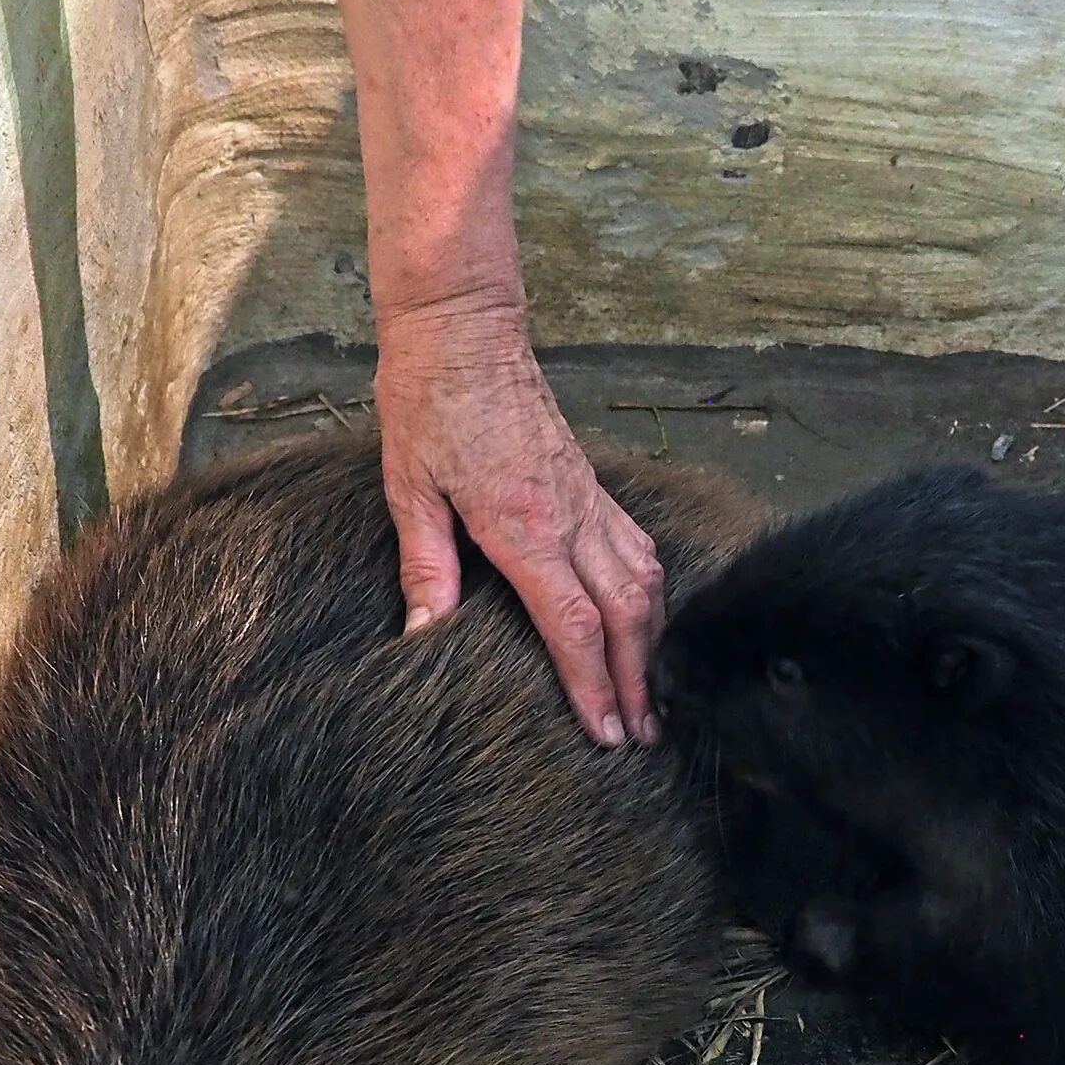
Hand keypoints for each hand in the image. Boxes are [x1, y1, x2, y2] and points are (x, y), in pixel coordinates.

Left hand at [374, 309, 665, 745]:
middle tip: (645, 735)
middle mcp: (571, 514)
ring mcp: (590, 497)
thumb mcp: (409, 488)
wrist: (464, 329)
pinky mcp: (594, 484)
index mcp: (523, 523)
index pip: (573, 623)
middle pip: (627, 614)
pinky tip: (648, 620)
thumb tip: (423, 636)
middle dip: (640, 680)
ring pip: (646, 582)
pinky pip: (639, 548)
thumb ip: (426, 566)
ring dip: (655, 643)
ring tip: (655, 693)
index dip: (592, 684)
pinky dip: (653, 594)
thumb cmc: (428, 402)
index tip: (606, 732)